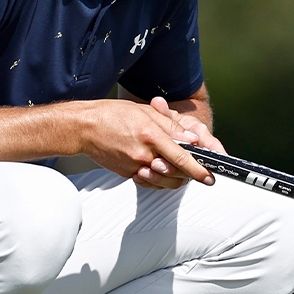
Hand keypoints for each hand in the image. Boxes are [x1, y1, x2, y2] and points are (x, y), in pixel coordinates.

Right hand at [80, 99, 214, 189]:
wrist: (84, 127)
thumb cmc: (113, 115)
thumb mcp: (145, 112)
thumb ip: (171, 126)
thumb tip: (192, 139)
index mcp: (151, 135)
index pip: (181, 157)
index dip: (198, 169)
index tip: (210, 177)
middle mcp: (143, 154)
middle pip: (174, 172)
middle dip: (188, 174)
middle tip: (197, 171)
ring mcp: (134, 166)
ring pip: (162, 179)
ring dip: (173, 176)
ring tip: (176, 167)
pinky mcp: (126, 173)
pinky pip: (148, 181)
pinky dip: (157, 177)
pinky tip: (158, 168)